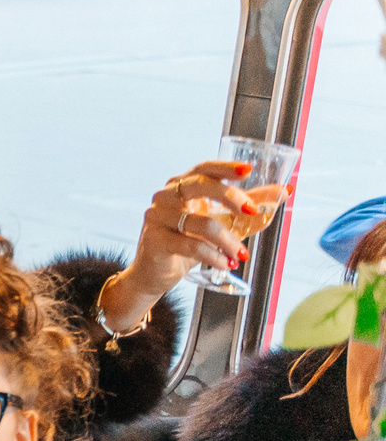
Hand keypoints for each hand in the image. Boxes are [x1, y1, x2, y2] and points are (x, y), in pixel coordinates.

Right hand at [105, 166, 286, 326]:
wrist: (156, 272)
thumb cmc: (188, 242)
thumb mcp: (222, 222)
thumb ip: (250, 206)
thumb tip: (284, 191)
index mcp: (182, 186)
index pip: (204, 169)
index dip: (225, 168)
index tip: (248, 171)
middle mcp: (166, 197)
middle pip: (199, 185)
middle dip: (230, 197)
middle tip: (251, 211)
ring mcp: (157, 217)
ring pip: (201, 222)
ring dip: (228, 240)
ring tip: (241, 254)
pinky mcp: (155, 240)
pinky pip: (191, 246)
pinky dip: (214, 256)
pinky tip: (226, 263)